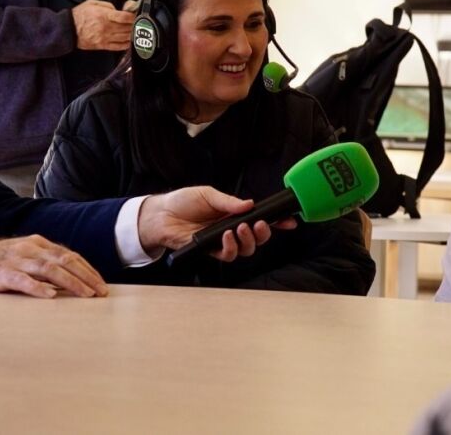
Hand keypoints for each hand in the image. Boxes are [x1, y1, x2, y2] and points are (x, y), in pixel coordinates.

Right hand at [0, 237, 107, 298]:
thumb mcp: (22, 257)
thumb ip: (43, 264)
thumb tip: (67, 282)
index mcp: (36, 244)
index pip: (68, 255)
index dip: (87, 269)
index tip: (101, 283)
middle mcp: (29, 249)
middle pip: (64, 261)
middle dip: (86, 276)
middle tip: (101, 292)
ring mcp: (15, 260)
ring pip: (49, 270)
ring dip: (70, 283)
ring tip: (85, 295)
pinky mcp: (1, 273)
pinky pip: (22, 280)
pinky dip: (38, 288)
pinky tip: (50, 296)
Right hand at [72, 0, 135, 51]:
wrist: (68, 29)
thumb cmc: (79, 15)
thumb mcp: (92, 3)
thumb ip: (107, 5)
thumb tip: (116, 10)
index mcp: (104, 16)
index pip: (124, 17)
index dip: (133, 16)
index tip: (135, 15)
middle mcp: (106, 28)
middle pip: (127, 28)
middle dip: (134, 25)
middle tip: (137, 22)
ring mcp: (105, 38)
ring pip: (125, 37)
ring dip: (131, 34)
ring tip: (134, 30)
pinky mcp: (103, 46)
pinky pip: (118, 46)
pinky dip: (126, 44)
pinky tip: (129, 41)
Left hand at [137, 186, 294, 261]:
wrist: (161, 214)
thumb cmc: (182, 202)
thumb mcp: (208, 194)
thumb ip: (229, 201)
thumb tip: (250, 203)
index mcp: (233, 215)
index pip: (258, 219)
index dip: (275, 222)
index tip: (289, 221)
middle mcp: (230, 230)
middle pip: (257, 239)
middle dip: (264, 233)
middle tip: (259, 224)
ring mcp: (221, 242)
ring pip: (246, 250)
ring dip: (248, 241)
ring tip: (240, 228)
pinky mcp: (209, 251)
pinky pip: (227, 254)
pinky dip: (230, 246)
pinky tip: (226, 236)